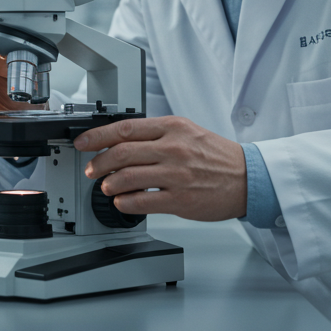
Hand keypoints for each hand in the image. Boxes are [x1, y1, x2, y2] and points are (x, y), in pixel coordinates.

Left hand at [75, 116, 246, 221]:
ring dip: (109, 185)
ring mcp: (176, 175)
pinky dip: (124, 203)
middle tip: (92, 170)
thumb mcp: (188, 132)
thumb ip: (157, 134)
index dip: (97, 136)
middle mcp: (173, 148)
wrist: (247, 177)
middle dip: (98, 163)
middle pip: (121, 153)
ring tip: (107, 187)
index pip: (125, 128)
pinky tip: (123, 202)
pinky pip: (141, 202)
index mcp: (173, 127)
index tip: (83, 143)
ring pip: (127, 178)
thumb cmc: (217, 157)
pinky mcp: (180, 200)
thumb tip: (122, 140)